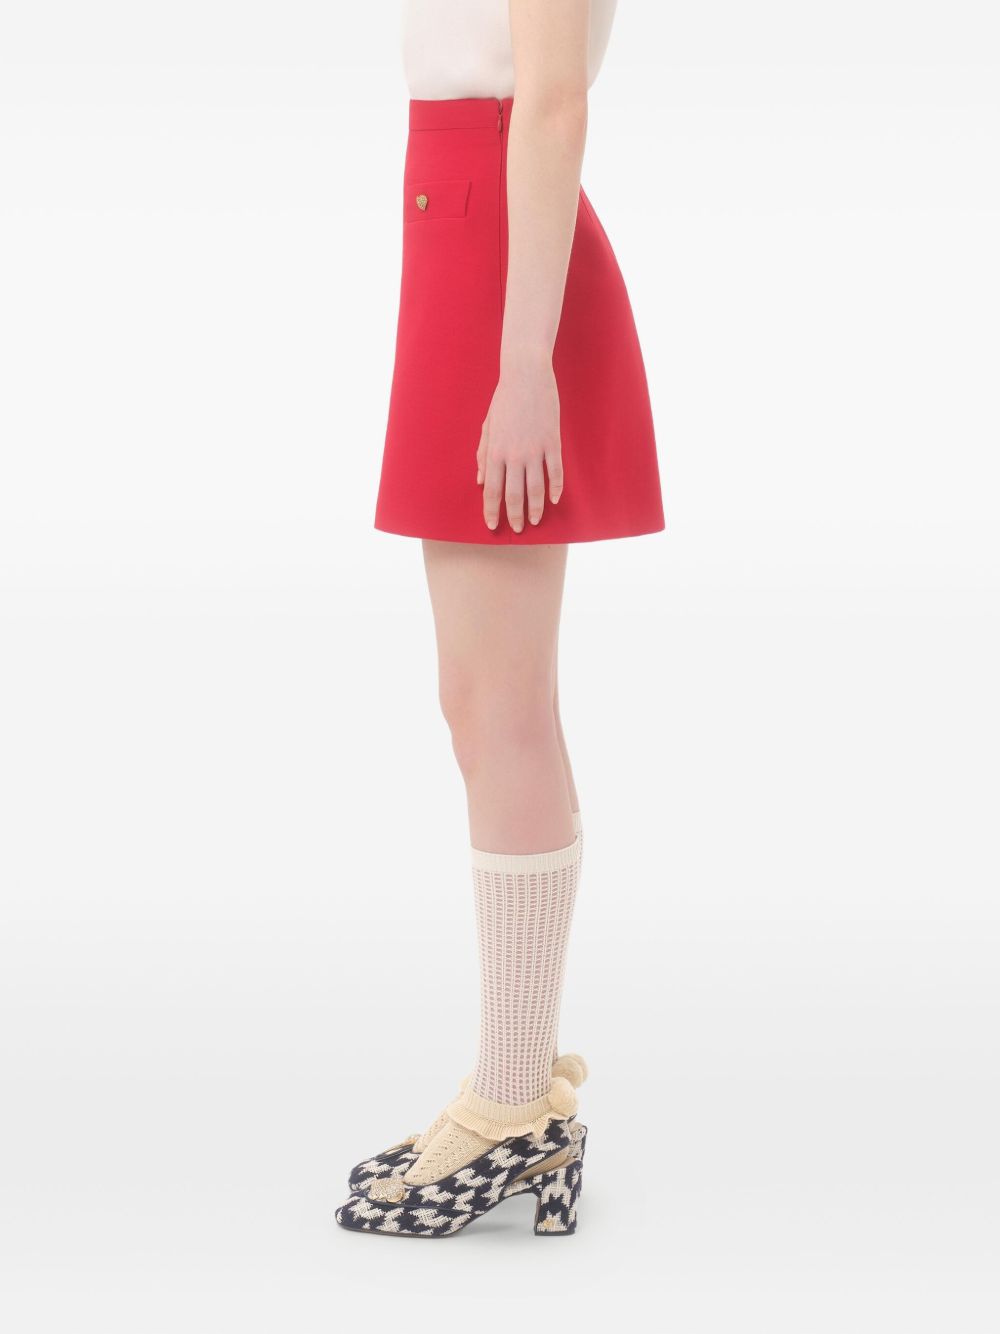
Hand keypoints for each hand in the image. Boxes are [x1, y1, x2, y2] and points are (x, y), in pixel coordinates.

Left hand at [476, 355, 563, 531]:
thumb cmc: (504, 401)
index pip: (492, 491)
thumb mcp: (488, 427)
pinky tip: (555, 500)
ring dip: (537, 508)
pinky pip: (556, 472)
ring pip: (537, 488)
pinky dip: (556, 488)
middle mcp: (514, 455)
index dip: (492, 511)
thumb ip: (483, 455)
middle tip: (518, 529)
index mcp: (495, 452)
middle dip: (516, 516)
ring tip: (536, 520)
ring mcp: (535, 450)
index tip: (493, 526)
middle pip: (514, 495)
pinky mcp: (552, 443)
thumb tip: (481, 481)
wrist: (526, 376)